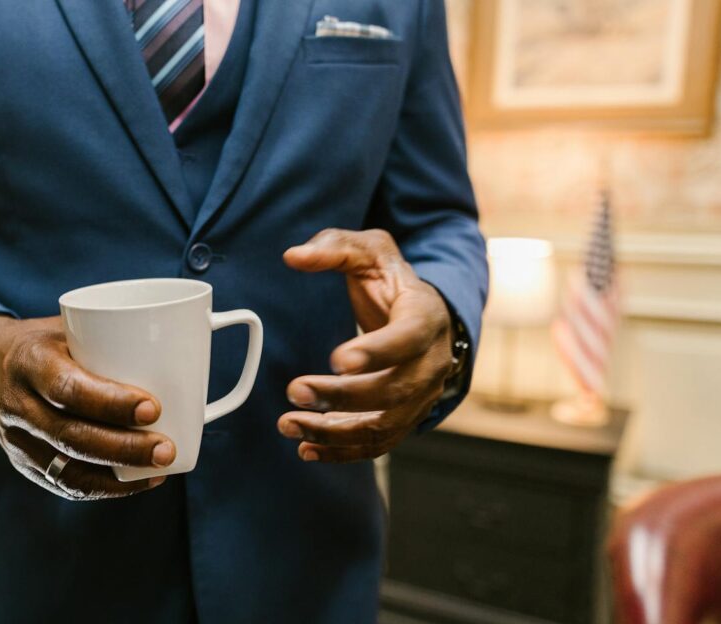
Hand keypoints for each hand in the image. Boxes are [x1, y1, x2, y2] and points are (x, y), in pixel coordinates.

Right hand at [0, 316, 174, 500]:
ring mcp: (17, 440)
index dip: (110, 403)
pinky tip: (139, 481)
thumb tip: (186, 341)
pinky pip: (65, 484)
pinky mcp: (23, 463)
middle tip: (166, 448)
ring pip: (67, 468)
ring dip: (119, 474)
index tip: (152, 407)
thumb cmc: (44, 343)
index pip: (67, 388)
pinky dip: (106, 487)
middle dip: (124, 447)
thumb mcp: (66, 326)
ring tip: (160, 468)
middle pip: (70, 436)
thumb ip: (111, 337)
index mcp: (29, 362)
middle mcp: (18, 404)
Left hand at [277, 229, 455, 462]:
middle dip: (341, 397)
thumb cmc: (391, 280)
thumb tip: (294, 256)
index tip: (336, 359)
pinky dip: (342, 451)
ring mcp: (421, 396)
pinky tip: (306, 448)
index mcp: (425, 316)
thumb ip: (333, 248)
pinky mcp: (404, 417)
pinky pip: (377, 443)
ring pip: (383, 425)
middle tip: (295, 391)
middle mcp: (431, 363)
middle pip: (393, 390)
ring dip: (334, 432)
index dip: (375, 352)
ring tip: (289, 424)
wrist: (424, 313)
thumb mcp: (369, 250)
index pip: (407, 338)